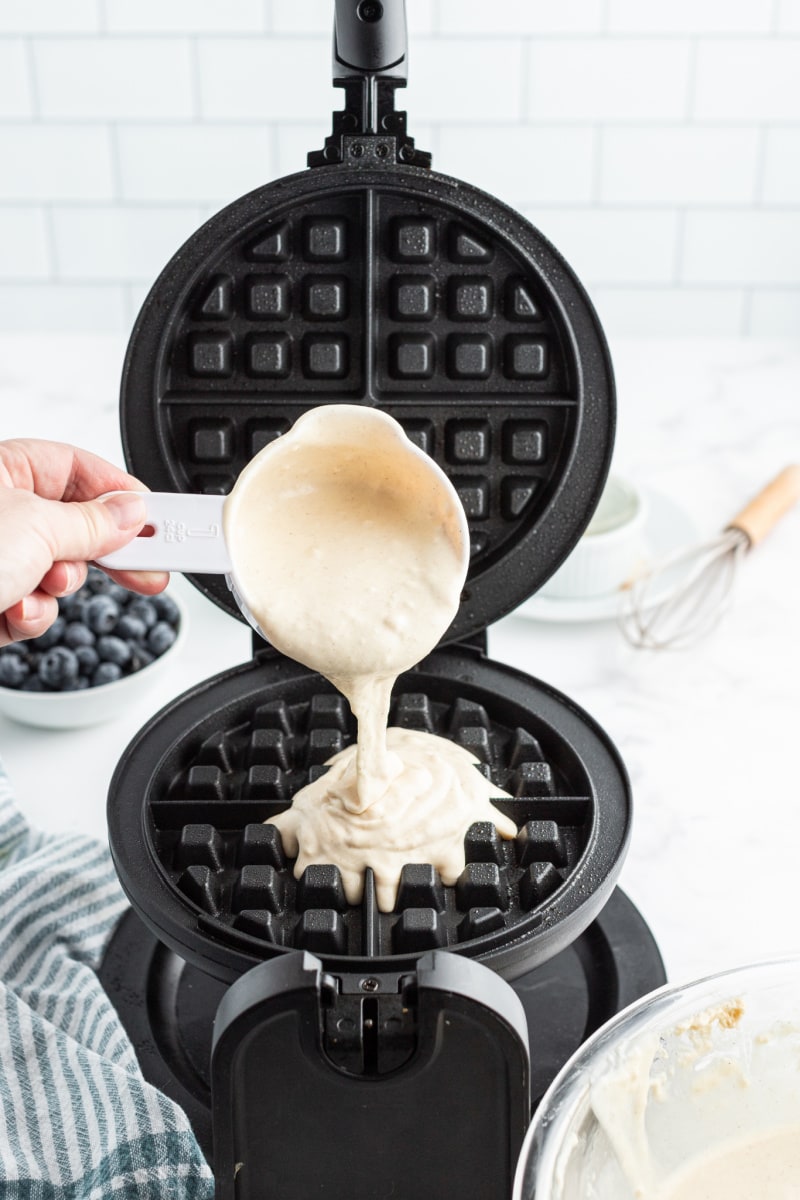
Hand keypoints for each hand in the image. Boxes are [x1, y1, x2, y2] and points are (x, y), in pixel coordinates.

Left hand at [0, 439, 168, 645]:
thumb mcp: (36, 529)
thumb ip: (94, 521)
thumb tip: (132, 511)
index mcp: (2, 469)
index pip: (78, 469)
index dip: (121, 493)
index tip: (155, 518)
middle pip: (75, 523)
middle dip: (102, 550)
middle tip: (149, 566)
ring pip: (57, 571)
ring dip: (56, 588)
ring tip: (38, 588)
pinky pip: (32, 605)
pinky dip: (30, 614)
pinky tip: (12, 612)